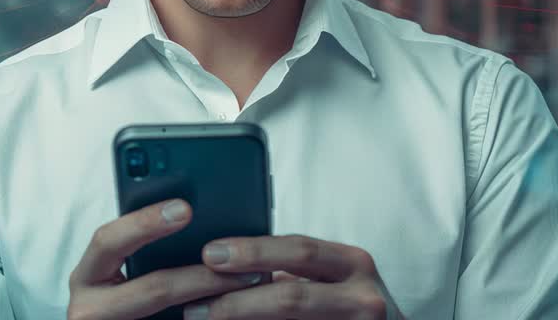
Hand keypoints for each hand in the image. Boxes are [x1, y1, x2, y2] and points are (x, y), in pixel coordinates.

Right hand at [67, 199, 267, 319]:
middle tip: (233, 257)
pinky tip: (232, 305)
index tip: (185, 209)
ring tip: (247, 281)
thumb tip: (186, 212)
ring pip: (168, 313)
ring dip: (213, 297)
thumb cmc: (116, 298)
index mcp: (87, 275)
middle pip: (153, 287)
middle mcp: (92, 307)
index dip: (145, 222)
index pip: (109, 240)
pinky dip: (206, 317)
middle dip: (199, 274)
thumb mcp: (115, 269)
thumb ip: (138, 247)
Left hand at [181, 234, 403, 318]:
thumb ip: (293, 270)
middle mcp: (364, 297)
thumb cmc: (350, 308)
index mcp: (354, 263)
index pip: (298, 250)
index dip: (252, 252)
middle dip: (236, 301)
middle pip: (291, 296)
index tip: (209, 254)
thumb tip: (224, 262)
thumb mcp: (334, 279)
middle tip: (193, 306)